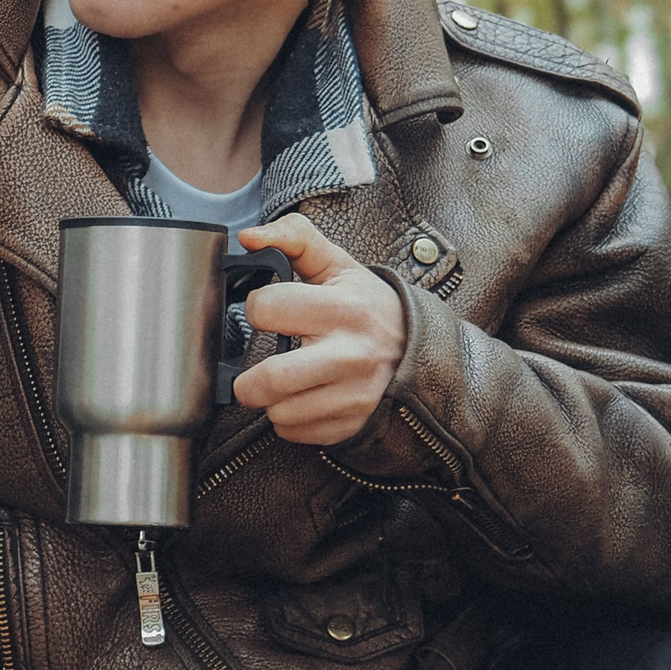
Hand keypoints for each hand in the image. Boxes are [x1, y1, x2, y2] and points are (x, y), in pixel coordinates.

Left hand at [230, 215, 409, 447]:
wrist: (421, 350)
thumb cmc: (367, 306)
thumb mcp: (338, 265)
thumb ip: (294, 238)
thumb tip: (249, 237)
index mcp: (342, 309)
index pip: (266, 309)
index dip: (258, 308)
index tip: (272, 313)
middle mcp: (350, 355)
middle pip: (269, 379)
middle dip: (248, 377)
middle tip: (255, 368)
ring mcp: (355, 395)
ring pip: (278, 412)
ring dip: (270, 400)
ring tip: (286, 382)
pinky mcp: (353, 424)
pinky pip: (294, 432)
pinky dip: (289, 420)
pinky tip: (304, 399)